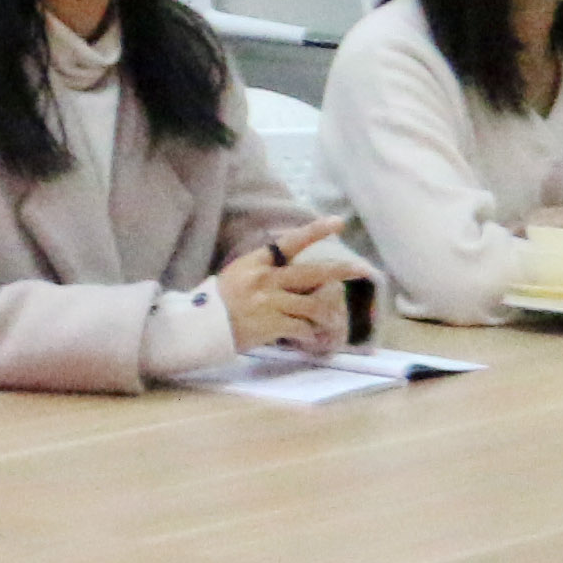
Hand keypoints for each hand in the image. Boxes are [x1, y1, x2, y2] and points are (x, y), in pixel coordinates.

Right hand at [218, 220, 361, 355]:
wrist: (199, 327)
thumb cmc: (219, 302)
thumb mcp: (238, 276)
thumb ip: (265, 271)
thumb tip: (299, 276)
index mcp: (256, 263)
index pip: (289, 243)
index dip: (315, 231)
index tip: (338, 222)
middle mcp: (265, 279)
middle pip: (312, 273)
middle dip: (340, 270)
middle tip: (362, 269)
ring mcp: (269, 302)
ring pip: (313, 305)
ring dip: (326, 316)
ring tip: (331, 324)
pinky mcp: (272, 325)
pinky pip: (303, 328)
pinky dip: (310, 335)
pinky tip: (309, 340)